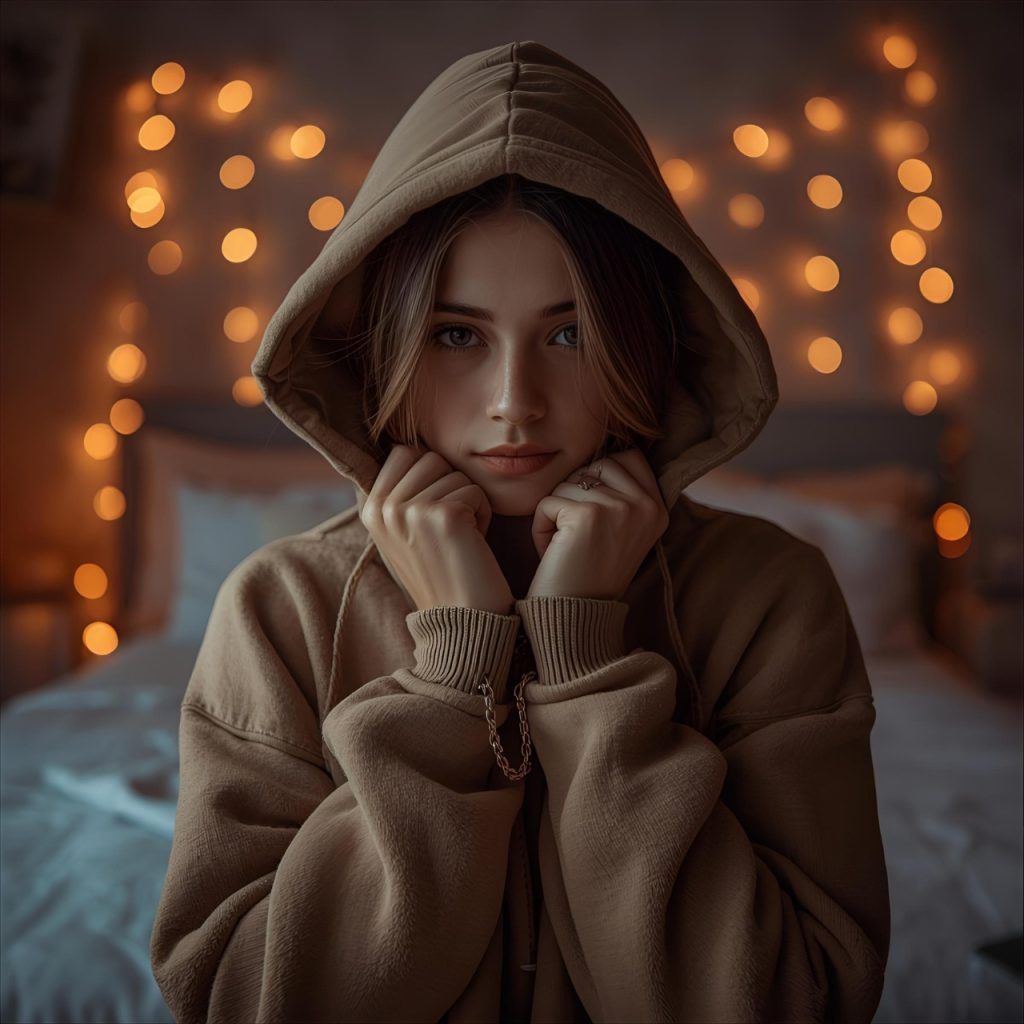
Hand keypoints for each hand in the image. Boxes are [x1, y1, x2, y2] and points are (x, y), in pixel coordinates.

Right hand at [360, 444, 515, 614]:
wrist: (459, 622)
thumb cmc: (441, 573)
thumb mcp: (405, 531)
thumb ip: (400, 493)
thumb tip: (406, 447)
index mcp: (370, 509)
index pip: (403, 452)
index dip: (431, 474)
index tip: (434, 511)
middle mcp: (384, 508)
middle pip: (431, 457)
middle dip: (451, 486)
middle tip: (449, 528)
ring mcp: (410, 510)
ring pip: (456, 473)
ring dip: (469, 502)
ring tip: (460, 538)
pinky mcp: (443, 516)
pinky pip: (476, 491)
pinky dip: (484, 515)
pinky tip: (473, 544)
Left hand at [526, 448, 668, 600]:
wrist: (576, 620)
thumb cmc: (589, 574)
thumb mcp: (621, 530)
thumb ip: (623, 493)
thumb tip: (607, 452)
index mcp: (658, 508)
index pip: (629, 456)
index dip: (599, 477)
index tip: (594, 518)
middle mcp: (646, 505)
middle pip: (595, 464)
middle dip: (575, 494)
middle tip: (578, 536)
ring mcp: (620, 508)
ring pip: (567, 482)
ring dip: (555, 514)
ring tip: (567, 549)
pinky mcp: (587, 515)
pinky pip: (547, 502)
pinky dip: (540, 528)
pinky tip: (554, 554)